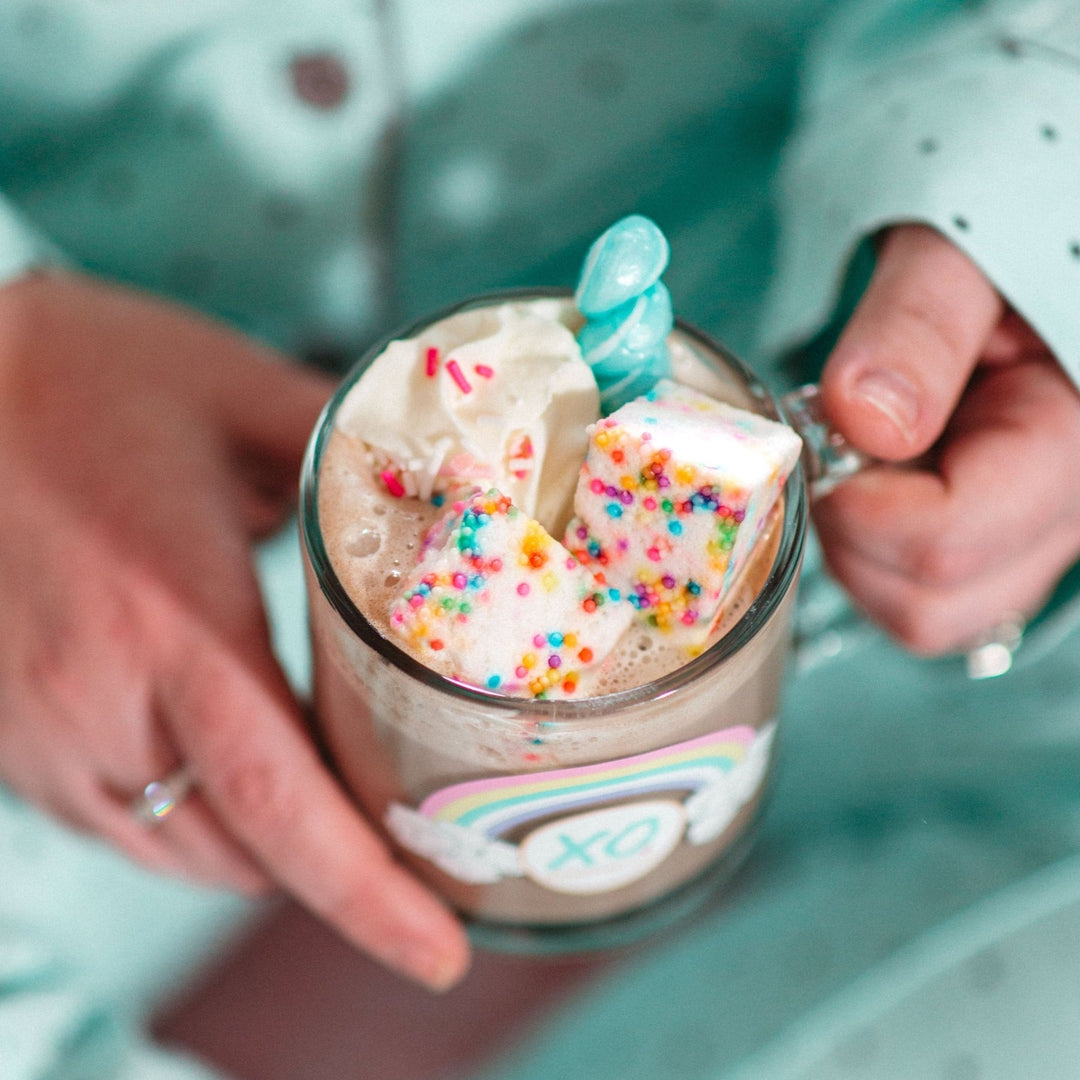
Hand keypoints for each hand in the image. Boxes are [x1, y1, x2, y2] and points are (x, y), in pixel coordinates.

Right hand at [0, 272, 468, 989]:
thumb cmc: (81, 373)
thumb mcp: (238, 392)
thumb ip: (355, 452)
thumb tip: (447, 482)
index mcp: (174, 619)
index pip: (285, 805)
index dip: (370, 897)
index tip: (441, 952)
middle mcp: (100, 698)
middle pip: (246, 852)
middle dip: (341, 875)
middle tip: (422, 855)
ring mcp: (41, 727)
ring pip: (181, 852)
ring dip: (269, 853)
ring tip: (342, 818)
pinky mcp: (10, 732)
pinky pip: (121, 821)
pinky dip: (197, 824)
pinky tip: (241, 779)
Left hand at [813, 224, 1079, 653]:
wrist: (1035, 219)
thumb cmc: (1007, 222)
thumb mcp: (958, 247)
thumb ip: (917, 324)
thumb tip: (864, 419)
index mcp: (1074, 440)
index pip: (946, 540)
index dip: (857, 504)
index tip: (829, 436)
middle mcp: (1068, 509)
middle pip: (929, 605)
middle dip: (853, 532)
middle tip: (845, 443)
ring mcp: (1037, 533)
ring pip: (922, 612)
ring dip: (861, 544)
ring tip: (871, 450)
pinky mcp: (1003, 536)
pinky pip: (923, 591)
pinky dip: (877, 547)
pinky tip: (884, 473)